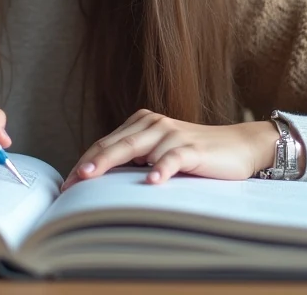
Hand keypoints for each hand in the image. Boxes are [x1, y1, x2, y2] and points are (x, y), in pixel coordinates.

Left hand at [61, 110, 278, 190]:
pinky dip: (161, 169)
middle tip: (70, 181)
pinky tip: (151, 181)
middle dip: (90, 163)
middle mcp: (154, 124)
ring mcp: (173, 135)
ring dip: (113, 163)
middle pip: (115, 144)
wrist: (239, 146)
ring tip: (92, 178)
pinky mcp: (192, 149)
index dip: (84, 161)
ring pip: (136, 148)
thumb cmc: (196, 155)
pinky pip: (172, 158)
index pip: (106, 143)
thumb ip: (136, 159)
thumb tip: (102, 179)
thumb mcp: (160, 153)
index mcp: (142, 124)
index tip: (66, 183)